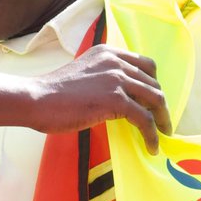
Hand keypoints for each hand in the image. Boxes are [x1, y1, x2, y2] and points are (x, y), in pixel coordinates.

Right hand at [28, 46, 171, 153]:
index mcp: (107, 53)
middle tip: (160, 122)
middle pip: (153, 83)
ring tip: (162, 134)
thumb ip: (102, 77)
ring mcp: (117, 79)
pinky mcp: (116, 100)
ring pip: (155, 99)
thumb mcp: (83, 73)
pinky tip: (151, 147)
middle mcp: (116, 62)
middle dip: (160, 105)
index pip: (146, 64)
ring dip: (162, 119)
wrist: (37, 99)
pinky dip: (152, 135)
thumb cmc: (53, 93)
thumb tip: (120, 97)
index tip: (153, 101)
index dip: (154, 84)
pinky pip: (145, 119)